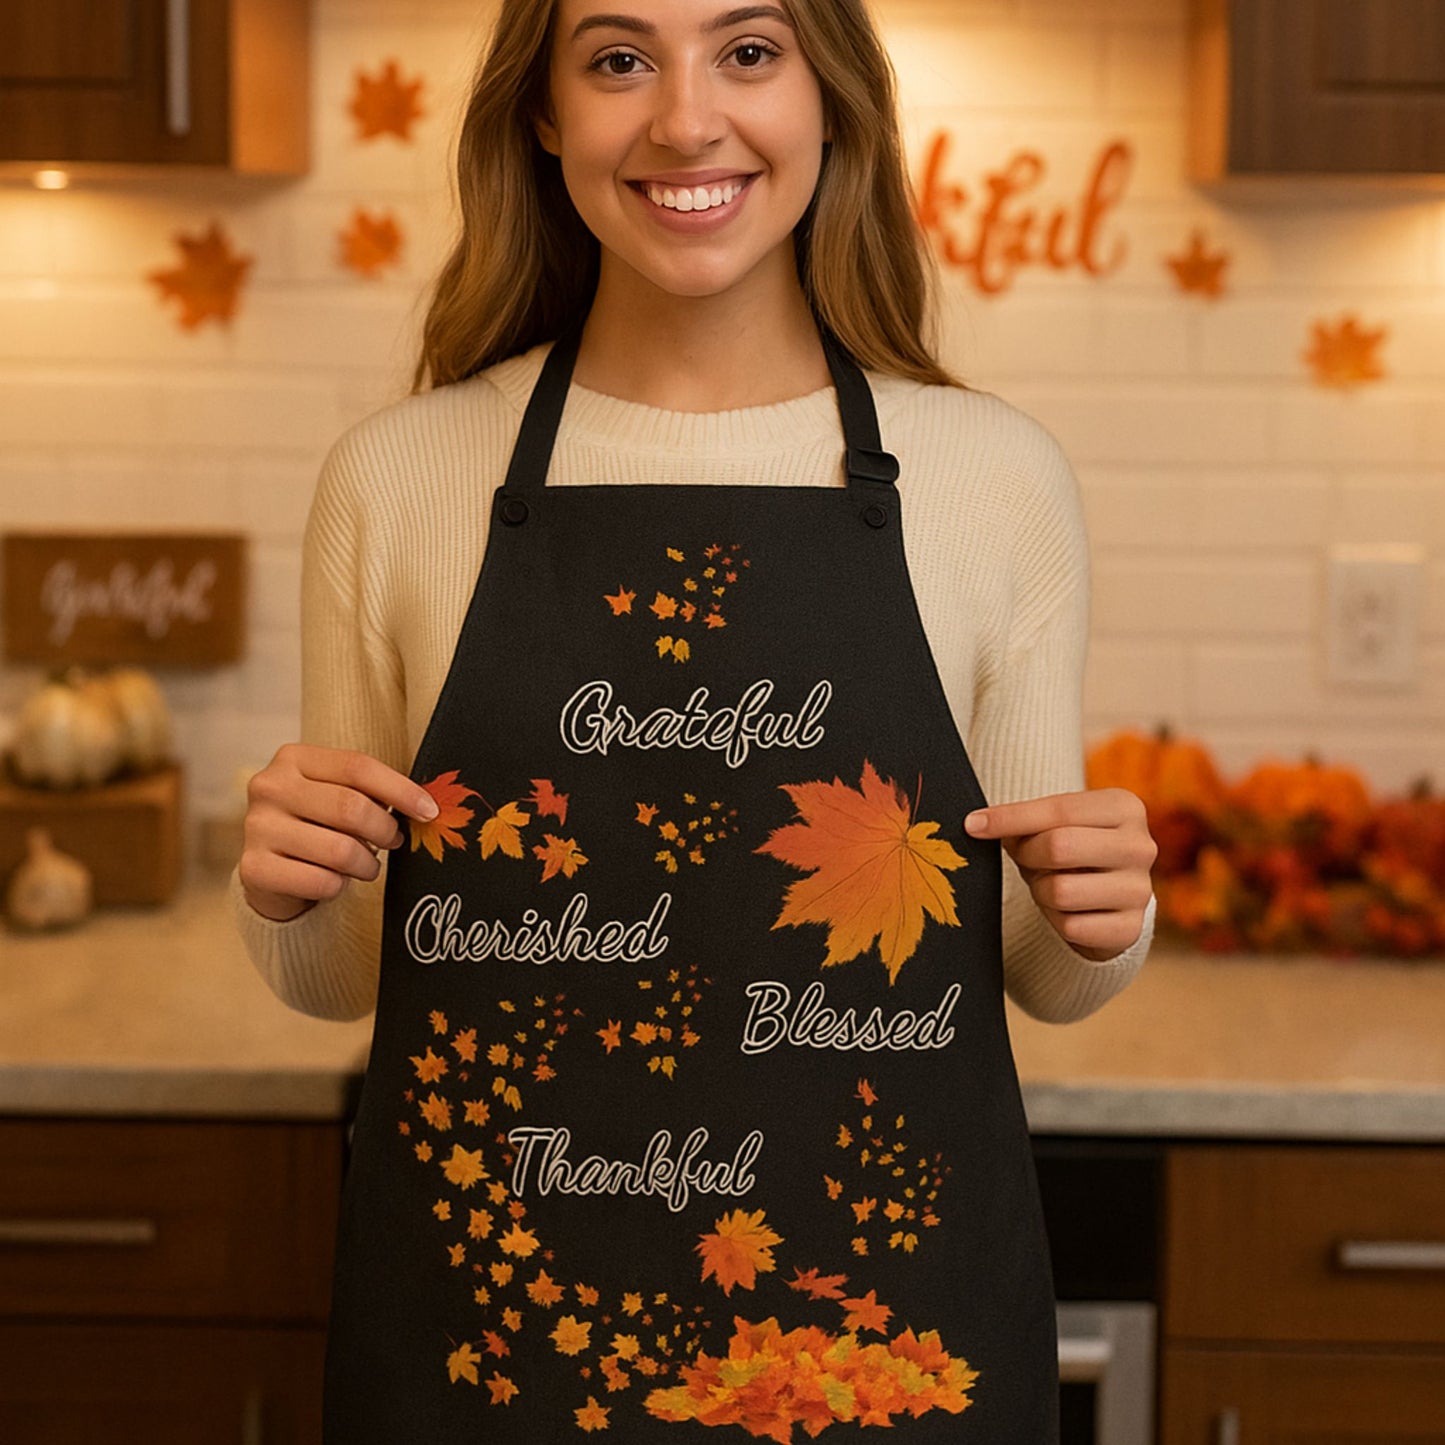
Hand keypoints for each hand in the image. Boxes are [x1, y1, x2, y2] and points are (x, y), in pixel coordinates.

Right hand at [239, 744, 438, 921]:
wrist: (271, 871)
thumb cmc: (316, 826)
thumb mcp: (338, 796)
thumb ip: (371, 793)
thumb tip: (425, 806)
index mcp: (294, 759)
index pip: (358, 767)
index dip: (401, 790)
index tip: (429, 811)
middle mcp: (270, 787)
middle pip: (351, 808)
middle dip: (385, 831)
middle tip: (393, 841)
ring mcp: (257, 828)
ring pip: (341, 850)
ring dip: (367, 864)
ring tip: (366, 865)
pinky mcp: (253, 868)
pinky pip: (321, 882)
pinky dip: (339, 887)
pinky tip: (334, 880)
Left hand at [964, 788, 1156, 960]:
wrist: (1107, 899)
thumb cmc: (1073, 850)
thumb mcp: (1055, 825)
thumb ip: (1025, 820)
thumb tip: (977, 824)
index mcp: (1124, 807)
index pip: (1058, 809)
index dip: (1010, 817)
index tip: (973, 824)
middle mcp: (1140, 846)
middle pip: (1059, 847)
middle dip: (1028, 855)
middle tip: (1024, 858)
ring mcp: (1140, 890)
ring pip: (1060, 891)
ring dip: (1041, 890)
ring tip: (1050, 883)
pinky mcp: (1130, 929)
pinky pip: (1070, 926)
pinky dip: (1055, 920)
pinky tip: (1065, 910)